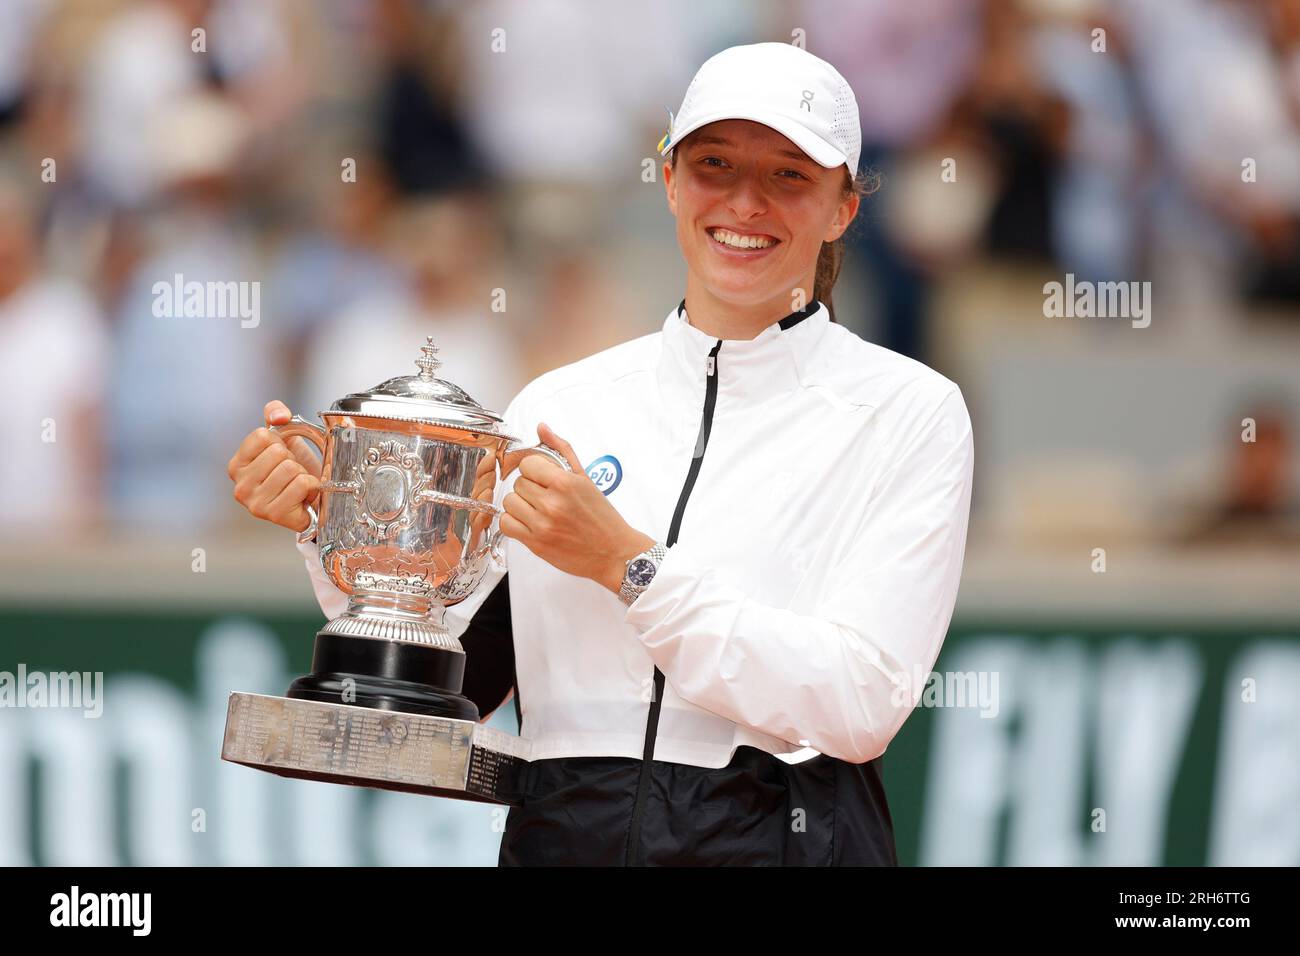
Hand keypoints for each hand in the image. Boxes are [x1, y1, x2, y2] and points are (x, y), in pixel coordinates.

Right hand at [227, 400, 322, 532]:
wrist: (311, 499)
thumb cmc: (294, 468)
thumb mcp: (283, 436)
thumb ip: (275, 413)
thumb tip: (279, 416)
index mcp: (236, 466)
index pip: (262, 436)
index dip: (280, 442)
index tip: (281, 455)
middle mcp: (240, 487)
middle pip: (278, 453)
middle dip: (292, 459)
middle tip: (291, 473)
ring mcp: (255, 504)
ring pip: (291, 468)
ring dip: (302, 473)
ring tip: (297, 485)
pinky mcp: (276, 515)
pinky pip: (302, 484)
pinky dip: (312, 486)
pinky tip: (304, 496)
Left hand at [499, 423, 655, 592]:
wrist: (613, 553)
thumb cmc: (602, 518)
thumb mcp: (586, 478)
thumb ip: (561, 450)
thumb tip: (542, 428)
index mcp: (565, 483)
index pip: (528, 464)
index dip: (535, 470)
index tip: (544, 478)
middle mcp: (552, 503)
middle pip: (519, 482)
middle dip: (530, 488)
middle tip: (546, 497)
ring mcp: (542, 524)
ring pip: (510, 502)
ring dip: (521, 505)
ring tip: (538, 510)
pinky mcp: (536, 543)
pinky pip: (506, 524)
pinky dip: (514, 522)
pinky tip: (529, 522)